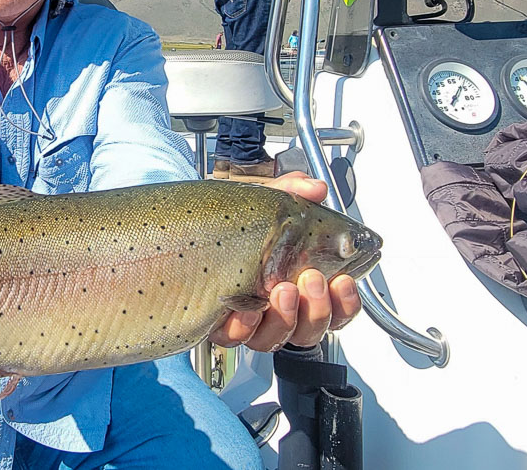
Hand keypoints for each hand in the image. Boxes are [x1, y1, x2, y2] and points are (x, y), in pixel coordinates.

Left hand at [208, 172, 362, 350]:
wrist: (182, 227)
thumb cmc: (228, 221)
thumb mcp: (262, 203)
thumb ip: (290, 193)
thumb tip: (314, 188)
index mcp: (296, 284)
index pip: (333, 309)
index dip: (344, 303)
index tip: (343, 281)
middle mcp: (274, 308)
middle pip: (309, 330)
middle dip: (317, 309)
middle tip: (311, 279)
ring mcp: (246, 318)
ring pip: (275, 338)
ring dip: (285, 318)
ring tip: (281, 289)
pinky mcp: (216, 323)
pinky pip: (234, 337)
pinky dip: (243, 326)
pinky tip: (245, 308)